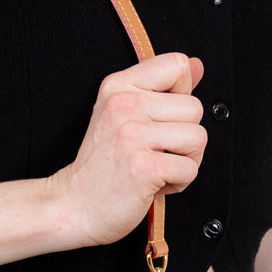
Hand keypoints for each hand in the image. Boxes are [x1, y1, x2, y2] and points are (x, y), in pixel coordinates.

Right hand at [47, 52, 206, 248]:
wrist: (74, 205)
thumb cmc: (103, 164)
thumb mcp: (126, 113)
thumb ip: (164, 87)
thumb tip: (197, 66)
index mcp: (118, 85)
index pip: (177, 65)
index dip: (181, 95)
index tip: (160, 118)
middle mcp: (123, 104)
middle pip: (195, 107)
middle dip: (185, 136)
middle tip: (156, 152)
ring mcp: (131, 135)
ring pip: (198, 138)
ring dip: (185, 160)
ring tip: (156, 166)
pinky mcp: (142, 167)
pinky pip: (190, 169)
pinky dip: (178, 183)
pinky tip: (153, 183)